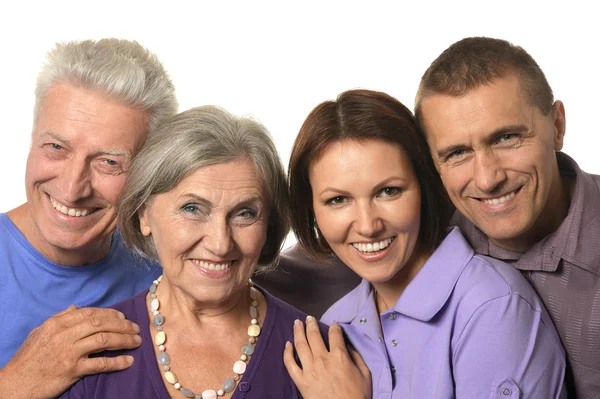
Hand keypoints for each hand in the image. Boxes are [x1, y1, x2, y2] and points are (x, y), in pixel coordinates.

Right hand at [0, 305, 141, 398]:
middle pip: (101, 324)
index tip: (122, 316)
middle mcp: (64, 335)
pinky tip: (128, 361)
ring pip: (104, 340)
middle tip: (136, 328)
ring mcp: (69, 352)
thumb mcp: (40, 332)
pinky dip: (117, 362)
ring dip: (124, 340)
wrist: (16, 384)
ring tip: (137, 341)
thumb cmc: (28, 359)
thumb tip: (76, 307)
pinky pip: (100, 364)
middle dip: (122, 324)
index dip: (110, 313)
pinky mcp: (72, 370)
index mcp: (57, 323)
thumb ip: (59, 318)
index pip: (90, 313)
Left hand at [283, 316, 371, 398]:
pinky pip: (290, 363)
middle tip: (308, 318)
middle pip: (314, 335)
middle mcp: (322, 359)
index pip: (335, 334)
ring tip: (296, 323)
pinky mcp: (300, 380)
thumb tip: (347, 346)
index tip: (334, 325)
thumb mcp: (365, 375)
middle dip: (311, 324)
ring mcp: (309, 369)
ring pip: (300, 345)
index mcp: (339, 356)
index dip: (334, 327)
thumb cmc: (357, 396)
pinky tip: (287, 344)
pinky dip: (287, 352)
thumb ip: (357, 357)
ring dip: (298, 331)